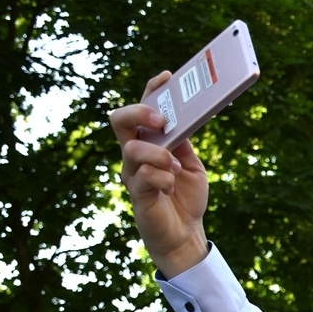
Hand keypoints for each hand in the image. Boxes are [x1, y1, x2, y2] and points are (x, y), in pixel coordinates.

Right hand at [109, 71, 209, 277]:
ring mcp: (133, 174)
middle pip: (120, 120)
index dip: (151, 91)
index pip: (142, 109)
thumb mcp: (192, 165)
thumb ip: (184, 143)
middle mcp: (135, 154)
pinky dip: (162, 178)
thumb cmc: (186, 198)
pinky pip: (144, 177)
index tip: (166, 77)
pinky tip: (171, 188)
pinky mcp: (137, 194)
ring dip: (158, 154)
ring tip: (175, 166)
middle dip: (139, 113)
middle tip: (160, 120)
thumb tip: (184, 118)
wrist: (186, 234)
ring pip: (132, 149)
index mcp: (149, 143)